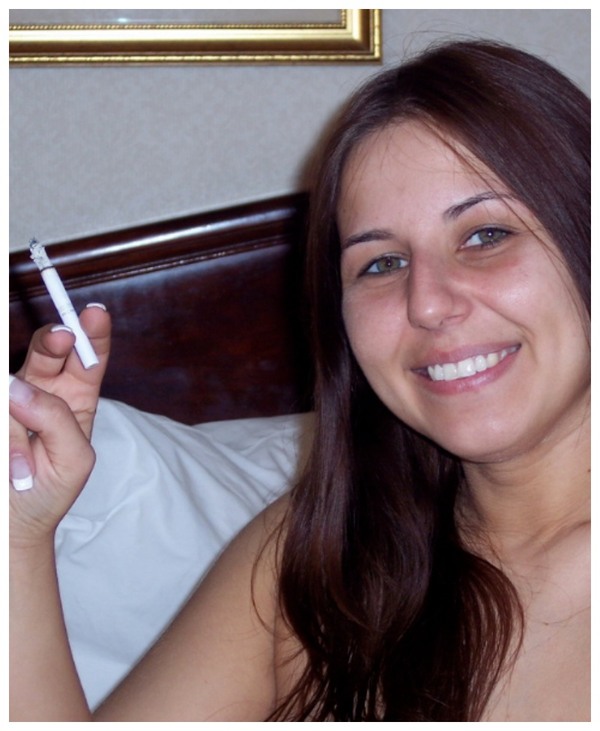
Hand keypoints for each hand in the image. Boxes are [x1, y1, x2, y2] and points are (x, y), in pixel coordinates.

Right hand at [9, 304, 110, 546]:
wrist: (10, 523)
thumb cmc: (48, 491)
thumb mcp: (74, 461)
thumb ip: (59, 421)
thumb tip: (22, 388)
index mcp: (75, 399)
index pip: (88, 359)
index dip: (94, 335)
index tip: (96, 314)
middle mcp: (42, 391)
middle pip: (48, 351)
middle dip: (55, 341)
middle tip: (62, 338)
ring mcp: (9, 400)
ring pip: (13, 386)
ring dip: (17, 429)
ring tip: (20, 468)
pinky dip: (5, 444)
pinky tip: (10, 469)